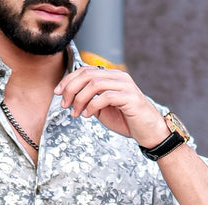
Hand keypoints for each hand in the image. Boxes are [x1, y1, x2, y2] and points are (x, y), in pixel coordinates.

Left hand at [55, 66, 169, 146]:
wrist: (149, 131)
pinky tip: (87, 115)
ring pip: (94, 84)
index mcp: (112, 76)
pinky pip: (105, 97)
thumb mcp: (103, 109)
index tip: (57, 93)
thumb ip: (90, 100)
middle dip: (71, 89)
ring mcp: (125, 86)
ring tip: (75, 113)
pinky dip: (92, 106)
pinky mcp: (130, 98)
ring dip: (80, 99)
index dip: (68, 80)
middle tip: (64, 105)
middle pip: (88, 74)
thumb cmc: (127, 120)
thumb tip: (72, 98)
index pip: (86, 70)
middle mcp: (119, 77)